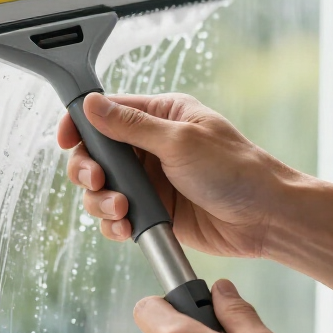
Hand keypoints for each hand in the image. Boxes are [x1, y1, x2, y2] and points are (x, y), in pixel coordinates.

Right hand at [57, 92, 296, 257]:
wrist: (265, 218)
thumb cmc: (236, 171)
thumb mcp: (180, 141)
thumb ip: (131, 125)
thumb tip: (93, 105)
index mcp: (160, 116)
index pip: (106, 112)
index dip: (80, 125)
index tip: (66, 140)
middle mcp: (150, 147)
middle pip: (95, 155)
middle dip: (89, 171)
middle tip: (98, 181)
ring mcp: (150, 181)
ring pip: (101, 190)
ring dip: (102, 202)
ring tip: (122, 209)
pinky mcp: (153, 212)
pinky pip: (117, 217)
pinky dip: (114, 225)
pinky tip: (126, 227)